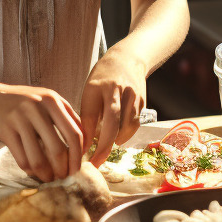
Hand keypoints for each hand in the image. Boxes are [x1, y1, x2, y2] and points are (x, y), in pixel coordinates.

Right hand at [0, 83, 83, 181]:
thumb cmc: (26, 102)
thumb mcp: (49, 100)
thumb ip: (68, 116)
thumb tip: (86, 142)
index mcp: (52, 100)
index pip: (74, 133)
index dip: (78, 156)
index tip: (77, 169)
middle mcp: (37, 108)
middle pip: (58, 149)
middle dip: (63, 169)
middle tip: (63, 177)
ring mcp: (19, 119)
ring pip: (37, 158)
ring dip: (46, 174)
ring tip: (49, 179)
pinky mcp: (6, 130)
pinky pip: (21, 158)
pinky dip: (29, 170)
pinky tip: (34, 173)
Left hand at [80, 48, 146, 165]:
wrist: (128, 58)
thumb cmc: (103, 77)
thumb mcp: (89, 90)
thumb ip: (87, 113)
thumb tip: (82, 143)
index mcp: (96, 86)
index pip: (89, 116)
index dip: (84, 137)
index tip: (79, 154)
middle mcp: (115, 90)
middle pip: (111, 124)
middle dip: (103, 147)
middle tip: (95, 163)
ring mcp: (131, 95)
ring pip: (125, 127)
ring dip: (114, 142)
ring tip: (104, 151)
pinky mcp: (142, 101)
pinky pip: (133, 125)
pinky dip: (125, 135)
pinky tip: (117, 139)